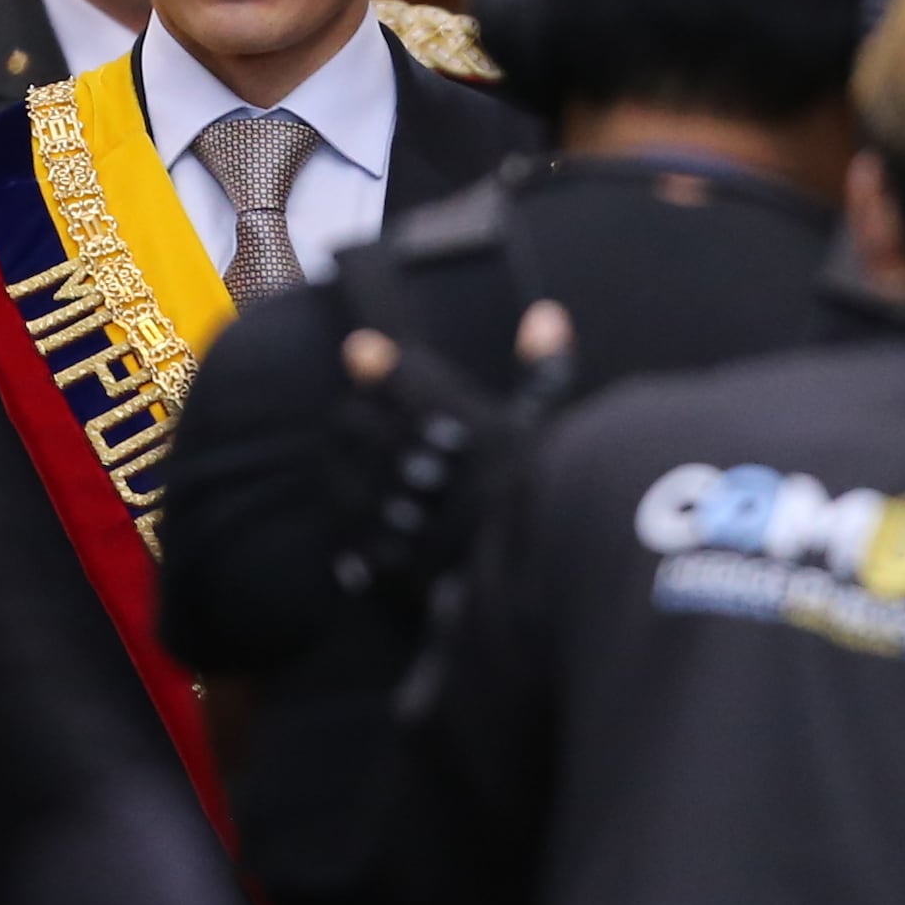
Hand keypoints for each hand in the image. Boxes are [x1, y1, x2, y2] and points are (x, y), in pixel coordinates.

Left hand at [326, 301, 574, 614]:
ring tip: (342, 453)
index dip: (384, 367)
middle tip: (353, 409)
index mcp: (482, 441)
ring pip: (353, 484)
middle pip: (370, 430)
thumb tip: (544, 315)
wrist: (561, 589)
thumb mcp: (554, 435)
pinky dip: (347, 523)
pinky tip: (348, 508)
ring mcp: (420, 529)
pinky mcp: (405, 575)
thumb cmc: (558, 502)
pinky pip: (356, 540)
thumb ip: (543, 373)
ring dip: (344, 465)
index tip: (361, 350)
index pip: (417, 388)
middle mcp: (446, 480)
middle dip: (357, 414)